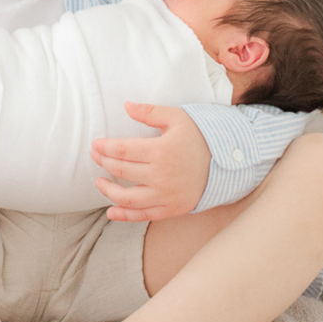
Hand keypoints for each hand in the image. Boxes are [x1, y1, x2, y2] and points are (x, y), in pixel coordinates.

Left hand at [89, 102, 210, 220]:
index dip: (104, 148)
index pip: (122, 150)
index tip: (95, 145)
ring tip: (99, 182)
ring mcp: (166, 195)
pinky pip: (143, 216)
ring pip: (128, 198)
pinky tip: (111, 211)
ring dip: (108, 191)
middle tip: (94, 156)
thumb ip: (150, 112)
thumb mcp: (178, 117)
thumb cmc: (201, 137)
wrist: (227, 162)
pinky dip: (125, 216)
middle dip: (103, 162)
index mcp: (160, 150)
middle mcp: (160, 175)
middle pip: (121, 171)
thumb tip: (126, 106)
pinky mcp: (172, 209)